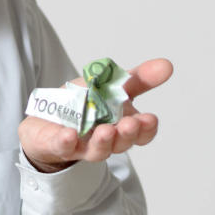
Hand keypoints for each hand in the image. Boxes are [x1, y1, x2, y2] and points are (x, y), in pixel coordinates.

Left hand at [17, 58, 173, 172]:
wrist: (47, 117)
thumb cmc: (83, 103)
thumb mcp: (110, 85)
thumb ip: (137, 79)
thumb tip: (167, 65)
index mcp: (121, 126)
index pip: (141, 134)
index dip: (147, 129)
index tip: (150, 118)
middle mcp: (106, 140)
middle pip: (121, 143)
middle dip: (127, 134)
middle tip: (130, 123)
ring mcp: (82, 145)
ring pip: (97, 150)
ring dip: (103, 141)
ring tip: (106, 131)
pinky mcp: (59, 145)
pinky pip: (64, 147)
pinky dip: (67, 142)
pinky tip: (70, 134)